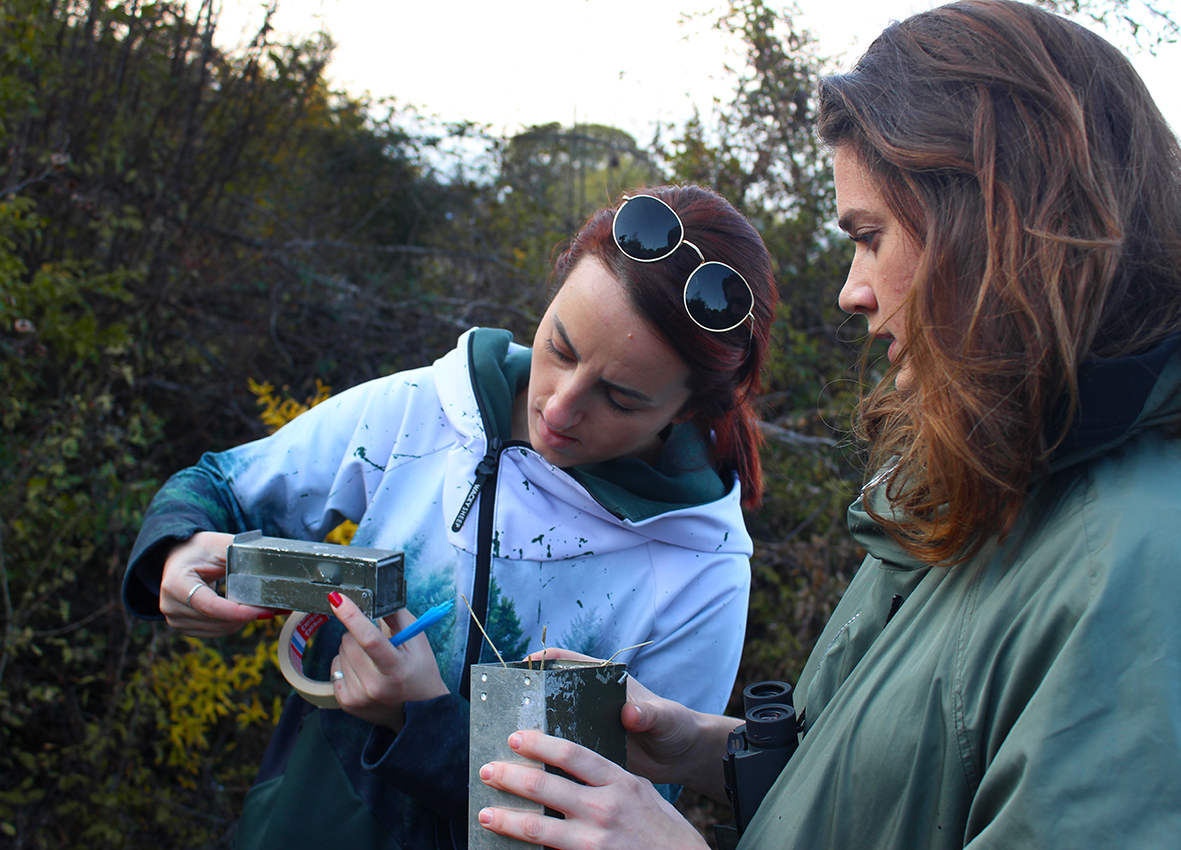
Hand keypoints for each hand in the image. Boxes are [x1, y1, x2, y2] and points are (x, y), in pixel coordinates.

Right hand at [160, 532, 276, 636]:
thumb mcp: (218, 544)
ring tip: (259, 606)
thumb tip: (268, 561)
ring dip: (242, 621)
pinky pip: (216, 632)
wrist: (179, 557)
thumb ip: (240, 551)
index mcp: (176, 583)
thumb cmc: (200, 549)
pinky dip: (233, 624)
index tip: (262, 610)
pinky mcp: (184, 627)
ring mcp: (175, 619)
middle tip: (271, 604)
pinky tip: (244, 612)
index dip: (236, 612)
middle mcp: (171, 605)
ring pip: (219, 629)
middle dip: (246, 615)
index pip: (209, 605)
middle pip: (216, 620)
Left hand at [328, 593, 448, 730]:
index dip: (352, 616)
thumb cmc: (420, 672)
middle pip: (349, 642)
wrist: (418, 713)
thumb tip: (374, 598)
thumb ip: (397, 617)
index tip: (337, 599)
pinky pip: (334, 668)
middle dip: (358, 633)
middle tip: (375, 642)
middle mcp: (374, 686)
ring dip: (352, 649)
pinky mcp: (346, 703)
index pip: (370, 639)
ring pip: (340, 653)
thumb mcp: (417, 642)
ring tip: (372, 661)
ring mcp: (358, 697)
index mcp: (395, 669)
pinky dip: (345, 664)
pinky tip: (362, 672)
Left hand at [476, 730, 709, 849]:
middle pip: (546, 788)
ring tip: (485, 813)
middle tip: (488, 770)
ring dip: (507, 819)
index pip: (572, 755)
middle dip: (511, 777)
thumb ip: (608, 778)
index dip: (540, 744)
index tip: (516, 738)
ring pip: (538, 827)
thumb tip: (570, 763)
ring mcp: (595, 841)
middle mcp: (605, 809)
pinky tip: (509, 845)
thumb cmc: (662, 829)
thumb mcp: (641, 791)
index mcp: (619, 782)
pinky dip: (526, 848)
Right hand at [523, 648, 735, 798]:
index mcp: (606, 681)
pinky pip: (563, 752)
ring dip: (534, 730)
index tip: (523, 667)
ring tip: (510, 741)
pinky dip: (548, 757)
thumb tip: (631, 713)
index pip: (568, 661)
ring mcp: (588, 726)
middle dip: (529, 697)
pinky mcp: (590, 752)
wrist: (682, 757)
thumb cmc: (675, 726)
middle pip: (552, 692)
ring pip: (553, 723)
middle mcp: (592, 701)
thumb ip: (648, 713)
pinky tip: (532, 768)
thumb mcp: (664, 716)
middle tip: (507, 709)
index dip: (544, 659)